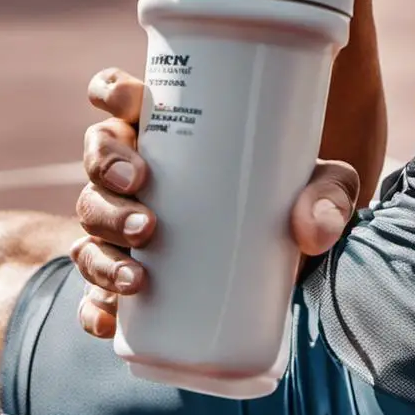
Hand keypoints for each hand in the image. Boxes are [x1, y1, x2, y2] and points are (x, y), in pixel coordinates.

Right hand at [70, 68, 360, 338]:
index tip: (132, 107)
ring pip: (86, 229)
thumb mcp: (321, 185)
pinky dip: (93, 310)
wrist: (285, 268)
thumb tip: (310, 229)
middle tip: (143, 197)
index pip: (118, 97)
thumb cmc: (288, 202)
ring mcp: (119, 229)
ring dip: (102, 247)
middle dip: (106, 174)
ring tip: (138, 275)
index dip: (112, 93)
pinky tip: (109, 321)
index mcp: (162, 134)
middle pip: (95, 161)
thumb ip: (328, 194)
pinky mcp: (123, 281)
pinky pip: (90, 296)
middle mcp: (130, 178)